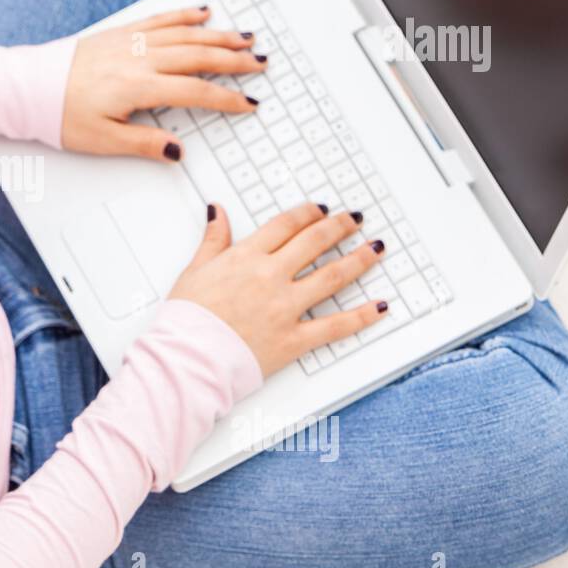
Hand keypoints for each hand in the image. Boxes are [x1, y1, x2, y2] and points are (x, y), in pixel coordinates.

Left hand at [60, 6, 262, 161]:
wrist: (30, 88)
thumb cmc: (61, 115)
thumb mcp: (103, 141)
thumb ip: (145, 144)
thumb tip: (178, 151)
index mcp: (139, 87)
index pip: (195, 92)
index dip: (227, 98)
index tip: (249, 103)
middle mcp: (140, 59)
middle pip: (198, 56)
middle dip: (234, 60)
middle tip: (261, 62)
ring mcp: (131, 42)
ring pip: (185, 34)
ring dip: (219, 35)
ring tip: (246, 37)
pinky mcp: (120, 32)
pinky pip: (160, 19)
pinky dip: (185, 15)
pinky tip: (203, 12)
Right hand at [168, 202, 388, 375]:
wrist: (187, 357)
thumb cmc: (186, 318)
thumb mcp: (194, 269)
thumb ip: (213, 238)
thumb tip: (217, 211)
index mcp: (246, 257)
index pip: (286, 225)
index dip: (308, 213)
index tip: (321, 210)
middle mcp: (270, 277)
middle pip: (315, 242)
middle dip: (340, 227)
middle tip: (355, 220)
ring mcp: (285, 307)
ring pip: (332, 277)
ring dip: (359, 260)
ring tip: (375, 249)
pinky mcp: (294, 339)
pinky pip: (335, 326)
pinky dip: (362, 316)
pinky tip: (381, 306)